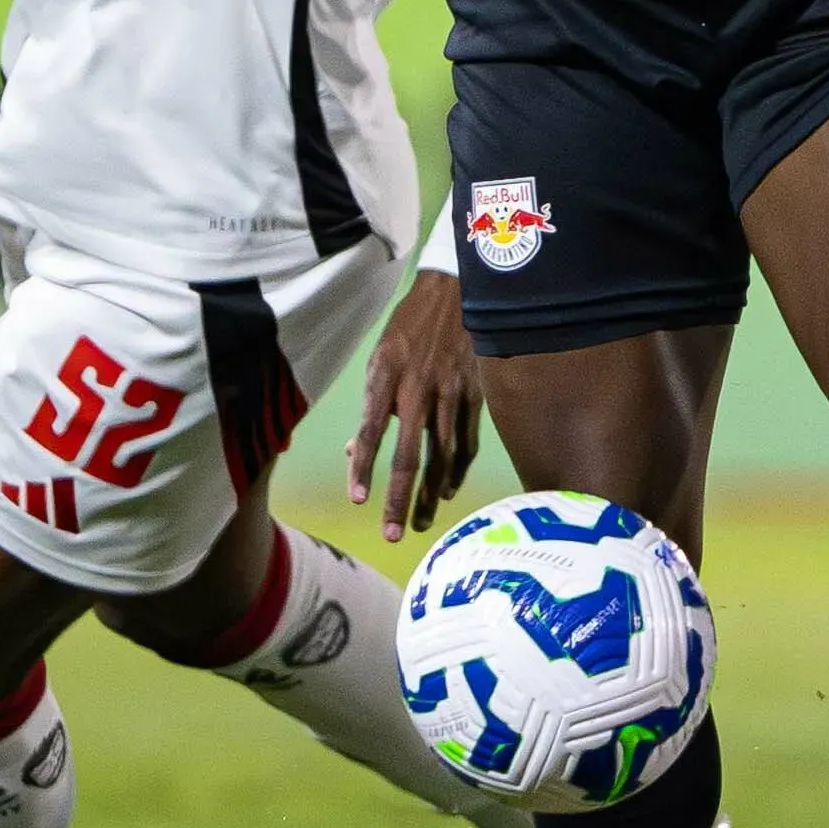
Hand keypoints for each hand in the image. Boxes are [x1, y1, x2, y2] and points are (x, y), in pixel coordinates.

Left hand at [344, 267, 484, 538]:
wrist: (456, 293)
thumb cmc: (409, 329)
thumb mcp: (379, 359)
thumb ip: (370, 407)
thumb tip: (353, 455)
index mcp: (388, 376)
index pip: (371, 431)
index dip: (364, 468)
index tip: (357, 500)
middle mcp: (419, 388)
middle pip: (410, 455)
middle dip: (400, 499)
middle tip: (394, 534)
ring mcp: (451, 394)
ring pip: (442, 457)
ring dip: (430, 495)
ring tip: (419, 523)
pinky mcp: (475, 395)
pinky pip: (466, 442)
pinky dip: (457, 471)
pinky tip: (447, 491)